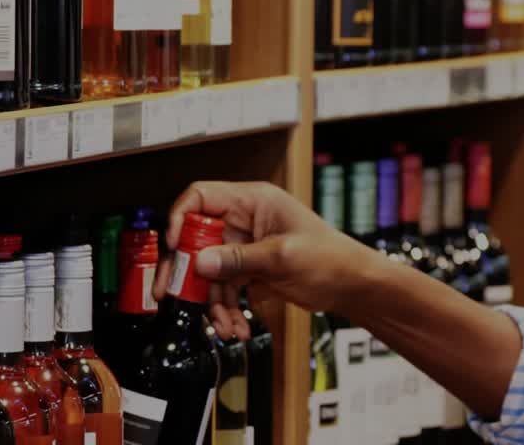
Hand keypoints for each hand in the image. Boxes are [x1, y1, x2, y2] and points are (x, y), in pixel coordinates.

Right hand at [151, 181, 377, 339]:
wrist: (352, 285)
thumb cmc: (330, 259)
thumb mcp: (282, 257)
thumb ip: (239, 259)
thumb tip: (200, 263)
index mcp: (253, 201)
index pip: (201, 197)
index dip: (181, 218)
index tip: (175, 245)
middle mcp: (244, 220)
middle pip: (197, 239)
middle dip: (187, 271)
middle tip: (171, 295)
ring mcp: (245, 245)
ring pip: (209, 271)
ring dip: (211, 302)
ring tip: (223, 326)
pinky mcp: (249, 268)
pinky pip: (225, 287)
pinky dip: (226, 309)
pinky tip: (236, 327)